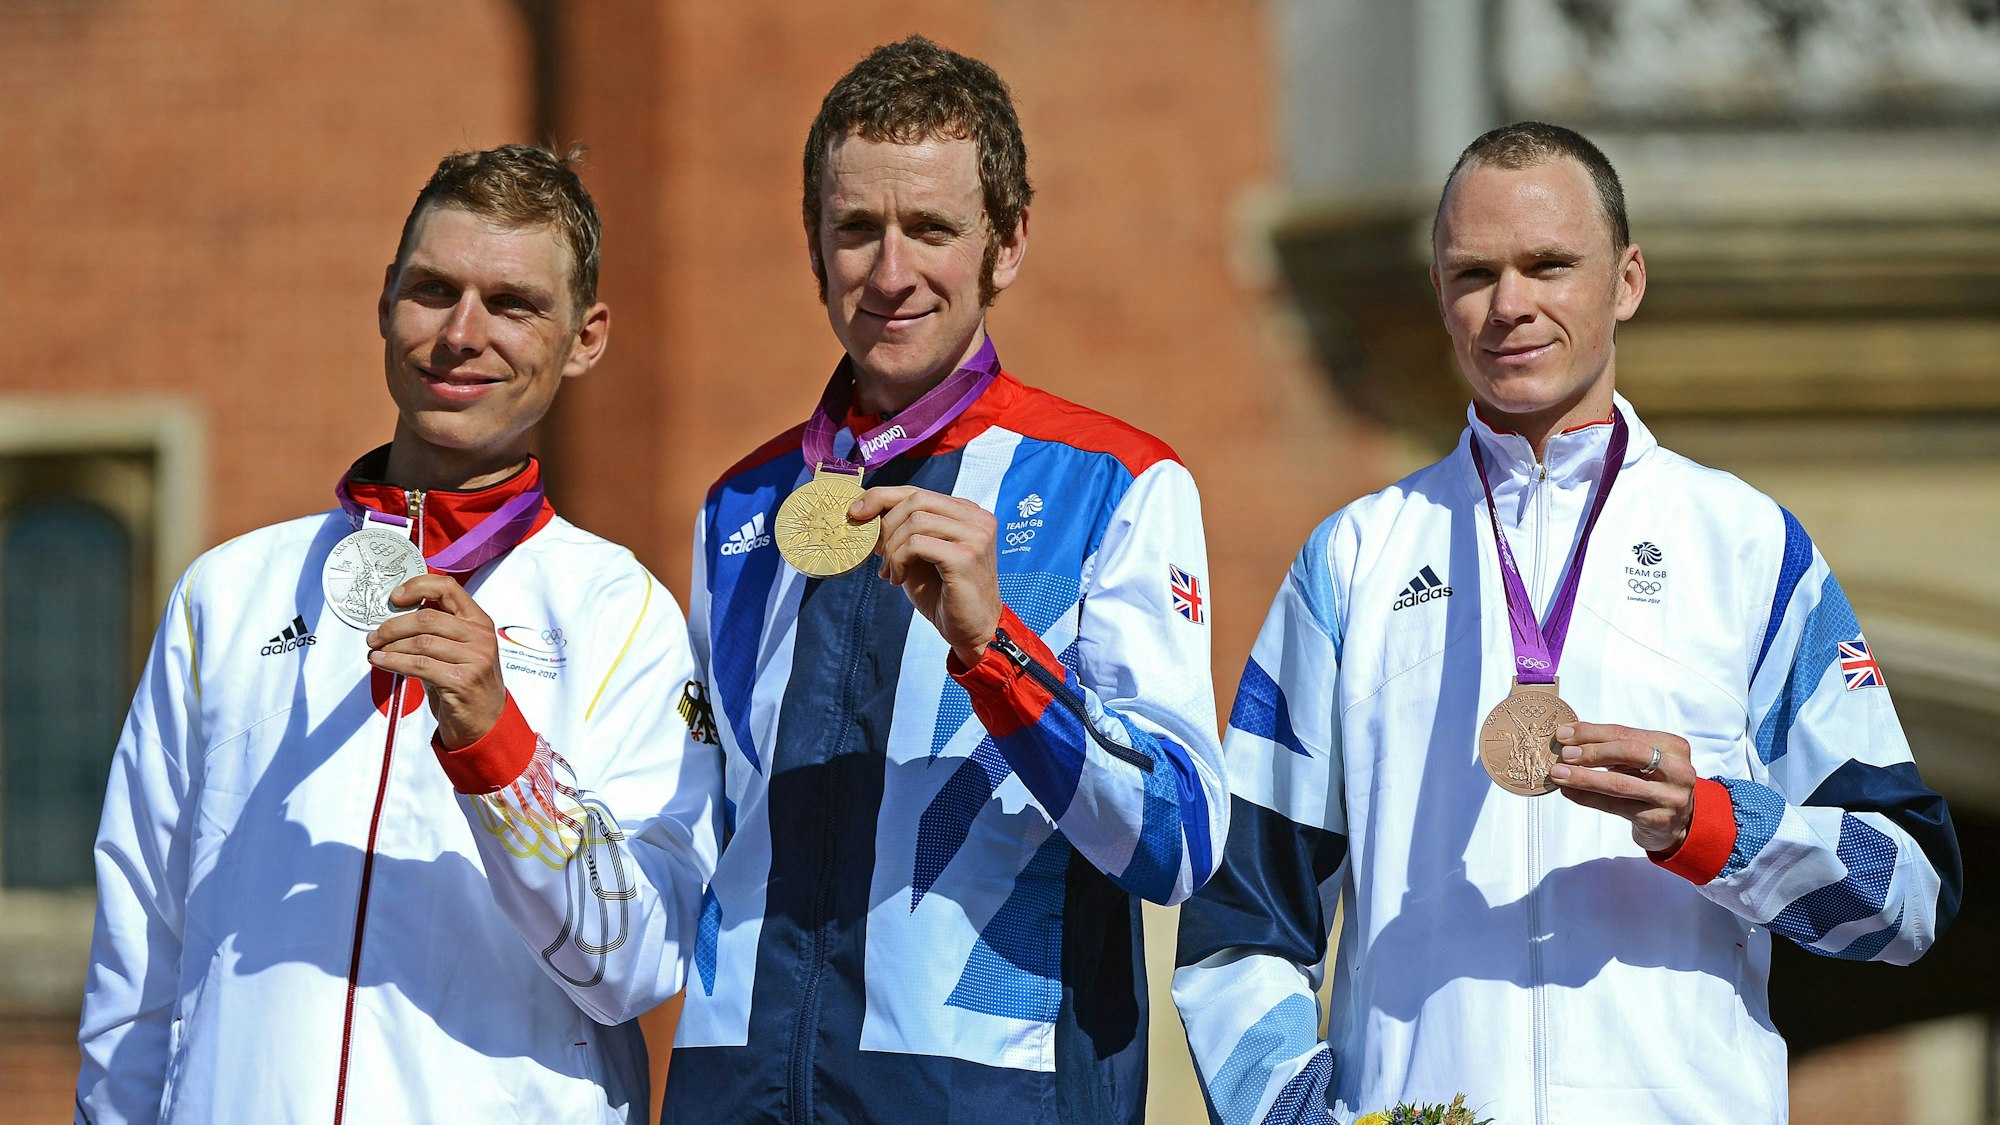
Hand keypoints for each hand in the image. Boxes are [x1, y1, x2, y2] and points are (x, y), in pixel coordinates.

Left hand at [366, 573, 504, 749]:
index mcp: (479, 622)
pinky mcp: (462, 680)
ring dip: (390, 646)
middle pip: (428, 617)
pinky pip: (419, 665)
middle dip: (393, 625)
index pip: (448, 588)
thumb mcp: (459, 650)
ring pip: (420, 642)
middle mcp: (480, 636)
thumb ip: (437, 631)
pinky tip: (382, 662)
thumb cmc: (467, 684)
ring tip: (376, 651)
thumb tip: (395, 619)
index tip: (395, 597)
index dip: (418, 586)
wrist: (486, 721)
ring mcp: (474, 658)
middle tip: (375, 635)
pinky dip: (393, 663)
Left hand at [851, 485, 1000, 665]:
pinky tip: (898, 578)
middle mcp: (977, 518)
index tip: (856, 512)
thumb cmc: (945, 595)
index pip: (919, 491)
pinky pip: (917, 544)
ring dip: (892, 548)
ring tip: (889, 571)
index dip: (883, 497)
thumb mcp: (919, 556)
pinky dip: (899, 560)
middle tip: (877, 553)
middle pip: (916, 499)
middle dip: (886, 524)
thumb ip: (903, 532)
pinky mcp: (966, 556)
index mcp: (967, 513)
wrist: (972, 631)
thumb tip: (866, 512)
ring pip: (915, 520)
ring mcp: (975, 536)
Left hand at [1549, 722, 1695, 853]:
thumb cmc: (1652, 783)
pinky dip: (1587, 798)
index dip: (1592, 732)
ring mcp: (1670, 796)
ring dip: (1584, 777)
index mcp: (1673, 746)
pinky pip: (1615, 806)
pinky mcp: (1658, 819)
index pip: (1626, 733)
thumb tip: (1569, 737)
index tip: (1565, 733)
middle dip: (1592, 752)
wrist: (1676, 823)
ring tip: (1559, 774)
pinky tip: (1569, 792)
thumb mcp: (1640, 761)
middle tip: (1564, 754)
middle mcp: (1677, 770)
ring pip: (1619, 783)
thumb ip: (1612, 747)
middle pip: (1628, 753)